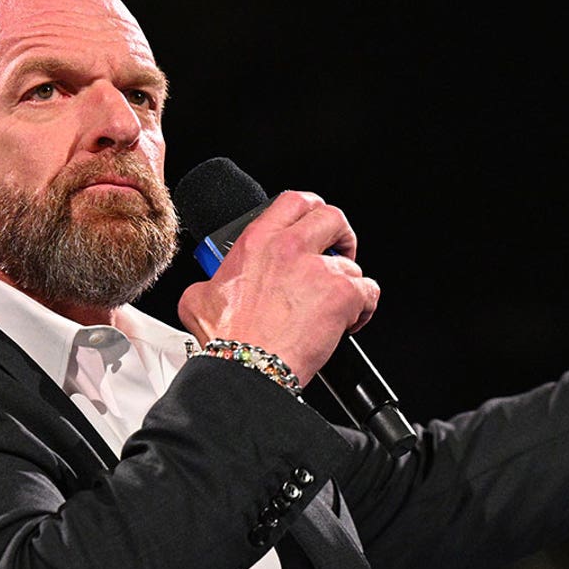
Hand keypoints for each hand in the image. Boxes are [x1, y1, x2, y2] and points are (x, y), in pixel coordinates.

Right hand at [177, 191, 379, 384]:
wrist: (247, 367)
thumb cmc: (227, 340)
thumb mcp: (199, 299)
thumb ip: (212, 282)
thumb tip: (213, 286)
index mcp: (258, 241)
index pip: (294, 201)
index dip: (311, 210)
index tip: (315, 225)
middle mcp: (289, 247)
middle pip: (332, 217)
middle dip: (341, 235)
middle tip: (338, 253)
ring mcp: (318, 269)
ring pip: (351, 264)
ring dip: (347, 284)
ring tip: (334, 307)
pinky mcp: (341, 294)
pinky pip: (368, 292)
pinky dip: (364, 307)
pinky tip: (348, 322)